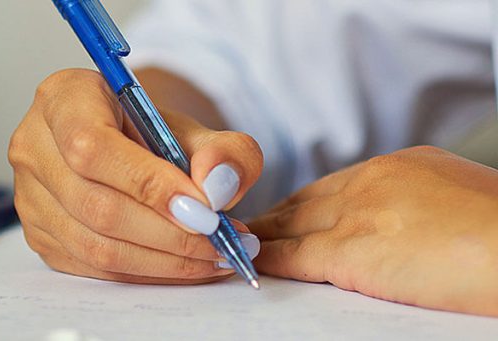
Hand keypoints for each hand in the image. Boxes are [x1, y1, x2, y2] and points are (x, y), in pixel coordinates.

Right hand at [9, 69, 263, 283]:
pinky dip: (146, 273)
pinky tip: (184, 266)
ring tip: (212, 257)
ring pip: (93, 245)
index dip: (149, 183)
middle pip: (95, 205)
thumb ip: (221, 150)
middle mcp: (32, 146)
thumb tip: (217, 188)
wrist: (121, 146)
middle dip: (168, 233)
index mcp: (61, 98)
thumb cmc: (146, 131)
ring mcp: (27, 196)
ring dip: (162, 261)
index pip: (92, 147)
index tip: (204, 210)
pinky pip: (92, 268)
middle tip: (221, 243)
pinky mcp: (38, 235)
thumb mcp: (192, 126)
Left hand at [250, 146, 497, 315]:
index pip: (339, 184)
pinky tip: (251, 264)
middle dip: (277, 217)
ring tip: (235, 246)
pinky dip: (267, 259)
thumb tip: (408, 231)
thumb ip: (422, 208)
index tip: (287, 215)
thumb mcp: (461, 204)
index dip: (308, 204)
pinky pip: (293, 254)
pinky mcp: (349, 250)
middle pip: (308, 200)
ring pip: (292, 224)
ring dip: (262, 236)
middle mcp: (375, 180)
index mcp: (407, 165)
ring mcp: (359, 213)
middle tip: (247, 230)